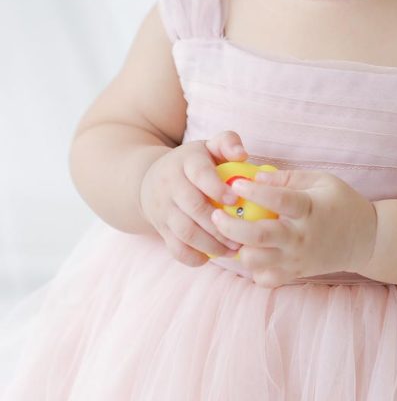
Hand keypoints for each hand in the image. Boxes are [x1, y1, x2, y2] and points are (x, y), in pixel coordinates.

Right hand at [139, 130, 248, 266]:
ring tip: (233, 249)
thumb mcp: (208, 146)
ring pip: (185, 231)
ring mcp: (163, 209)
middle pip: (194, 207)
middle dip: (220, 224)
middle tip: (243, 233)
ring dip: (212, 244)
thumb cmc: (193, 163)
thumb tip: (243, 154)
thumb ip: (228, 142)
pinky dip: (193, 257)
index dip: (217, 188)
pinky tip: (211, 257)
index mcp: (186, 162)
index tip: (235, 200)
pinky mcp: (161, 229)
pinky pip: (175, 248)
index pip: (200, 174)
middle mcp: (171, 185)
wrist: (150, 180)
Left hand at [211, 168, 377, 287]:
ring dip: (238, 248)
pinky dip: (252, 268)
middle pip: (259, 236)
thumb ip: (289, 177)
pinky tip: (250, 251)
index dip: (255, 191)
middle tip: (215, 215)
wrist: (365, 239)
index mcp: (309, 209)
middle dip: (231, 227)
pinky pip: (264, 278)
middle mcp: (301, 237)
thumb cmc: (341, 203)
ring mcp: (296, 259)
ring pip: (256, 261)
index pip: (279, 200)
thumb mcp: (321, 180)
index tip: (236, 183)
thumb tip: (257, 177)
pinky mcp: (294, 274)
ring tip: (230, 234)